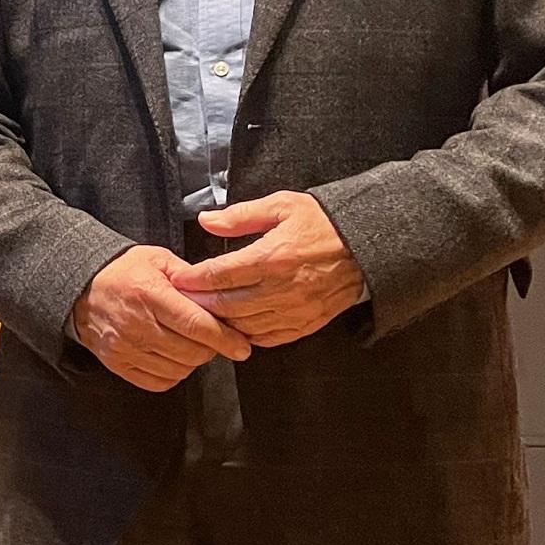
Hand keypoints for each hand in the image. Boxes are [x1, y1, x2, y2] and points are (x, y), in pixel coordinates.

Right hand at [71, 245, 252, 392]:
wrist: (81, 287)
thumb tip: (222, 296)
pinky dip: (173, 374)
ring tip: (189, 344)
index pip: (197, 325)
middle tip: (211, 337)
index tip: (242, 347)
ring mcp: (124, 346)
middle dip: (211, 348)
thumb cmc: (123, 272)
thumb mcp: (158, 260)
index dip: (225, 339)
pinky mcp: (117, 363)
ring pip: (178, 369)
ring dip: (192, 361)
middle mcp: (136, 323)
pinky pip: (158, 381)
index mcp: (149, 294)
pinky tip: (172, 357)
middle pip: (192, 352)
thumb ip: (191, 276)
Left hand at [171, 191, 365, 347]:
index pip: (219, 275)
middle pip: (227, 305)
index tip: (177, 280)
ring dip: (220, 322)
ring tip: (202, 314)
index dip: (193, 280)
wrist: (367, 245)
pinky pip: (269, 338)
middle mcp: (282, 288)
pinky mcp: (307, 324)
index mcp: (273, 257)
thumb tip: (206, 220)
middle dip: (199, 304)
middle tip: (180, 300)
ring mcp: (296, 310)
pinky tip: (235, 325)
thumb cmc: (323, 223)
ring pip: (244, 326)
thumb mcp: (281, 206)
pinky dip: (247, 335)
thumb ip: (240, 216)